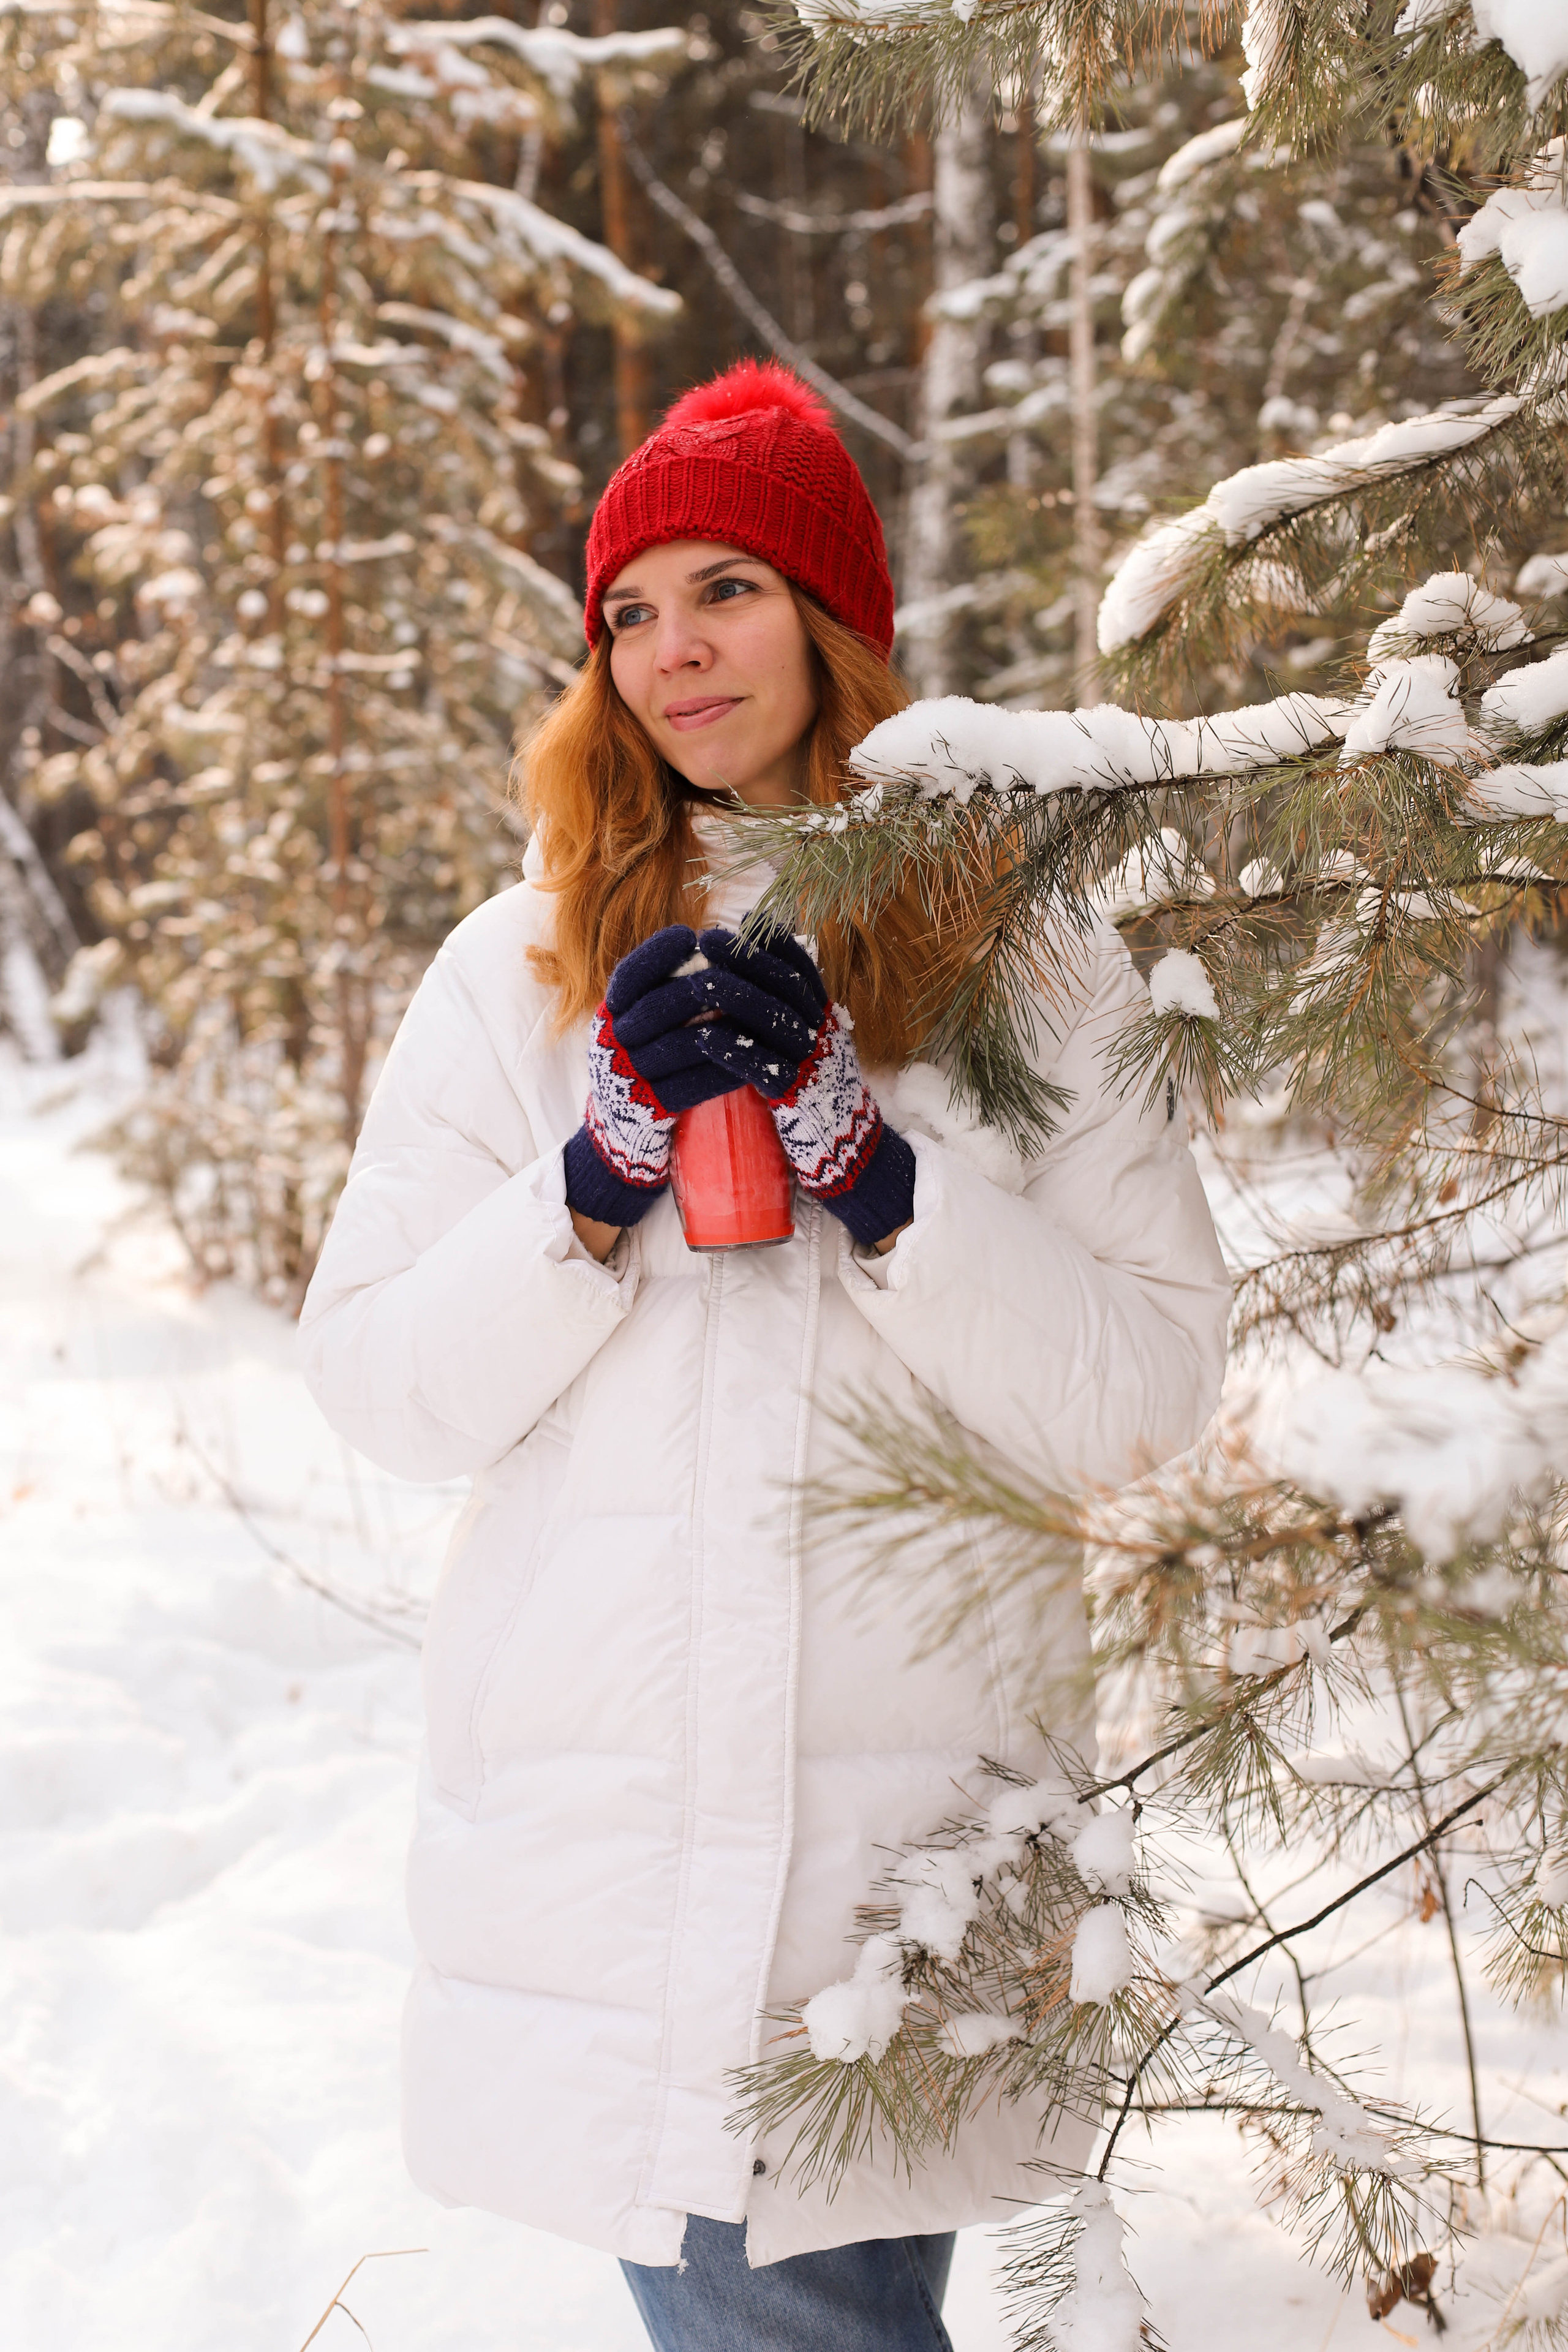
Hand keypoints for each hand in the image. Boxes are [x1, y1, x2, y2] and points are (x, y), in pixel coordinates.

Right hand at [563, 925, 740, 1228]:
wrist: (624, 1126)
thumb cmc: (645, 1057)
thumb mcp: (640, 1021)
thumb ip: (661, 988)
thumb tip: (707, 943)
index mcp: (609, 1014)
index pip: (628, 977)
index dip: (656, 954)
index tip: (688, 935)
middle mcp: (612, 1043)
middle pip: (659, 1007)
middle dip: (702, 987)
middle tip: (737, 976)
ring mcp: (630, 1077)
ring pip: (683, 1045)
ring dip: (725, 1028)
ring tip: (758, 1016)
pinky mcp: (652, 1108)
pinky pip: (694, 1084)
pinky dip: (725, 1069)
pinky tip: (752, 1060)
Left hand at [690, 926, 916, 1249]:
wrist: (847, 1146)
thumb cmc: (816, 1090)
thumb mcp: (810, 1044)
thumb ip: (789, 1011)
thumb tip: (758, 970)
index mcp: (825, 1016)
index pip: (802, 969)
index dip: (775, 943)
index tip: (746, 919)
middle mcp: (823, 1033)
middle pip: (784, 986)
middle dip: (747, 959)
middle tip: (710, 939)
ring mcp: (813, 1064)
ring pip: (773, 1021)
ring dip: (734, 997)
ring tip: (700, 980)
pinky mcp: (797, 1096)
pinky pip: (762, 1068)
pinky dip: (733, 1050)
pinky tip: (705, 1036)